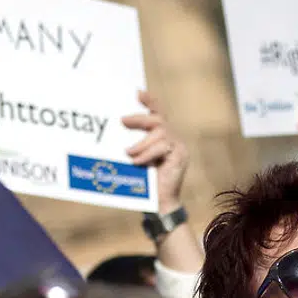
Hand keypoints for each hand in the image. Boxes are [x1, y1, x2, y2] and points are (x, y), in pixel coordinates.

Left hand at [123, 90, 188, 214]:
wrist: (160, 205)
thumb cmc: (146, 183)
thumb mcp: (137, 159)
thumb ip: (134, 145)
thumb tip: (117, 131)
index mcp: (163, 138)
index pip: (158, 113)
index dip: (150, 102)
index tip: (137, 92)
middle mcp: (174, 139)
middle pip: (158, 120)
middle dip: (140, 119)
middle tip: (123, 121)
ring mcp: (179, 147)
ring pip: (160, 133)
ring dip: (142, 143)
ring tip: (129, 153)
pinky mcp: (180, 156)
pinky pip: (163, 146)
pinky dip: (147, 153)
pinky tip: (137, 162)